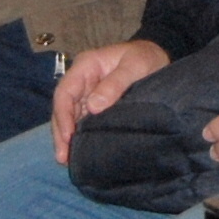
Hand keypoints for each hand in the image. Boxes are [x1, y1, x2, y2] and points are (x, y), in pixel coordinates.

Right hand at [49, 38, 169, 160]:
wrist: (157, 58)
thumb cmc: (145, 58)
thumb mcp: (135, 66)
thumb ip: (116, 83)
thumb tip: (93, 107)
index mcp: (86, 65)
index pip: (65, 91)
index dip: (63, 115)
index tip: (67, 136)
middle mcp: (81, 80)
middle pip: (63, 107)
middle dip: (61, 132)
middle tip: (62, 157)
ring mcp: (86, 93)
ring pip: (69, 117)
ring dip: (66, 138)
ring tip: (66, 160)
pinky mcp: (94, 105)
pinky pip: (81, 121)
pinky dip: (78, 136)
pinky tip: (78, 152)